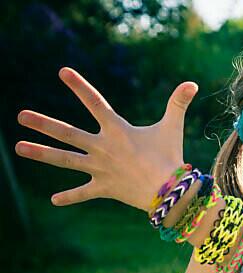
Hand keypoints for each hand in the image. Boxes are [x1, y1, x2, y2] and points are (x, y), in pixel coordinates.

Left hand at [15, 67, 197, 211]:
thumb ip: (178, 104)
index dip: (79, 86)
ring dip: (41, 153)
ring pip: (65, 160)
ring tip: (18, 147)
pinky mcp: (104, 187)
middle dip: (43, 124)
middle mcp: (102, 147)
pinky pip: (83, 193)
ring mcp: (100, 168)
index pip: (94, 102)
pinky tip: (53, 200)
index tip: (62, 71)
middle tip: (20, 115)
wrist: (168, 191)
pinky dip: (69, 197)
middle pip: (67, 133)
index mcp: (116, 130)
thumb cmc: (171, 156)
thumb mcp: (172, 127)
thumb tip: (193, 83)